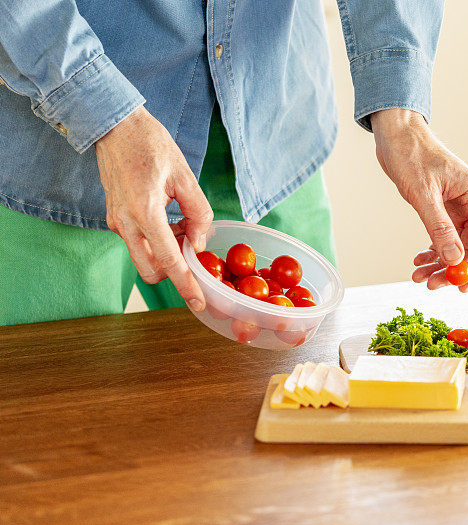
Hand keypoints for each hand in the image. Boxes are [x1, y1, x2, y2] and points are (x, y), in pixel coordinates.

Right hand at [95, 106, 212, 310]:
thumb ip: (198, 213)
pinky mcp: (115, 219)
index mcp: (145, 213)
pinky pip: (139, 243)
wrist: (115, 127)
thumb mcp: (185, 176)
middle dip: (174, 272)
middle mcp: (126, 224)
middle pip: (151, 271)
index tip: (199, 302)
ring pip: (144, 258)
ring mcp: (117, 223)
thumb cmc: (151, 145)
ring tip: (184, 226)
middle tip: (194, 249)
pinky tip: (171, 221)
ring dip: (166, 254)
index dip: (186, 285)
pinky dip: (157, 242)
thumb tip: (200, 243)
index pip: (169, 261)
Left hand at [371, 109, 467, 291]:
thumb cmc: (412, 154)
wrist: (396, 135)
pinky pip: (443, 238)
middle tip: (432, 285)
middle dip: (452, 269)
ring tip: (418, 276)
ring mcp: (458, 207)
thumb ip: (440, 228)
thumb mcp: (424, 194)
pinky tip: (419, 261)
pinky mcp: (443, 209)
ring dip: (439, 264)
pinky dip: (432, 252)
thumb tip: (455, 260)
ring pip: (455, 246)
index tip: (463, 286)